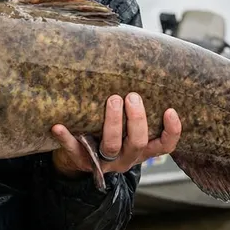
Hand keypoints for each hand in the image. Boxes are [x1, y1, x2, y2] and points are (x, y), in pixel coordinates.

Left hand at [51, 94, 180, 177]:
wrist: (81, 157)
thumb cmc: (110, 132)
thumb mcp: (129, 127)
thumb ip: (137, 110)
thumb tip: (143, 68)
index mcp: (141, 149)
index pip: (164, 146)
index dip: (171, 131)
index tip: (170, 110)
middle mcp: (126, 157)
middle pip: (136, 143)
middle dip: (136, 119)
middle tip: (132, 96)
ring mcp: (104, 161)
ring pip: (111, 146)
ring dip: (112, 123)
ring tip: (112, 99)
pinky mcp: (81, 159)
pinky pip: (73, 149)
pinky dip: (66, 137)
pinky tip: (58, 126)